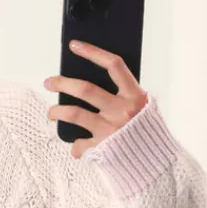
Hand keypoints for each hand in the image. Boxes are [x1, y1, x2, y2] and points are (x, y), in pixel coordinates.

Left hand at [43, 40, 147, 158]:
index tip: (74, 46)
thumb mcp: (142, 106)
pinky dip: (76, 146)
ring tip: (51, 112)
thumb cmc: (146, 130)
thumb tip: (95, 79)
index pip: (113, 65)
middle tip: (49, 82)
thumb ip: (124, 94)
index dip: (92, 52)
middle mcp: (122, 110)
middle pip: (85, 89)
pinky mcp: (104, 147)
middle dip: (62, 83)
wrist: (157, 162)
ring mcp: (111, 128)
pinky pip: (81, 145)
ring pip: (75, 114)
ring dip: (57, 111)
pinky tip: (75, 146)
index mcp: (135, 95)